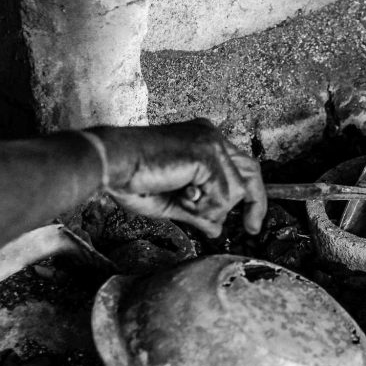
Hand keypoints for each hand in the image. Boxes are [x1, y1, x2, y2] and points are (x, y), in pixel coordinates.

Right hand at [86, 119, 266, 237]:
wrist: (111, 164)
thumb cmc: (132, 178)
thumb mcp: (173, 202)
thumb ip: (198, 211)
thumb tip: (217, 228)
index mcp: (202, 141)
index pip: (242, 167)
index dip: (253, 196)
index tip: (252, 224)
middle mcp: (211, 136)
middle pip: (251, 172)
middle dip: (255, 203)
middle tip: (252, 228)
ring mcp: (211, 142)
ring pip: (235, 190)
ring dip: (210, 208)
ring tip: (183, 201)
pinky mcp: (207, 153)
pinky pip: (223, 193)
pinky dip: (205, 206)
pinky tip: (183, 197)